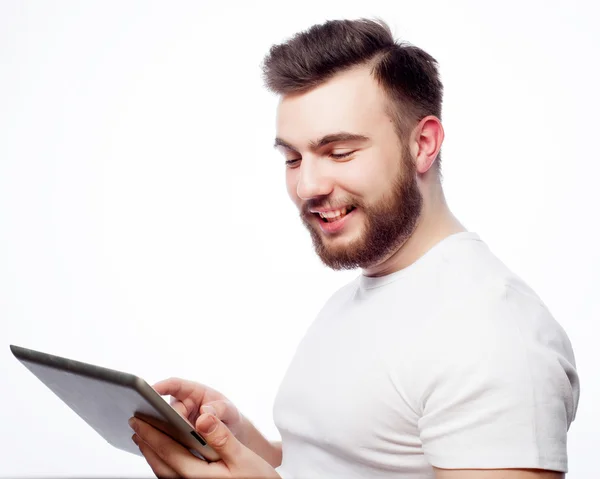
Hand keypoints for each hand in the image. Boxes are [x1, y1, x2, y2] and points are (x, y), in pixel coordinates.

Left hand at [129, 413, 280, 478]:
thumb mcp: (243, 457)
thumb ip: (221, 438)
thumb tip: (203, 419)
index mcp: (199, 475)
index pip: (168, 451)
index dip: (151, 434)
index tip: (139, 420)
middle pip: (160, 462)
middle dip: (146, 442)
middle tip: (135, 423)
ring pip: (164, 471)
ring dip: (152, 453)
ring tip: (144, 437)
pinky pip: (173, 475)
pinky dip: (164, 462)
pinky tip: (165, 454)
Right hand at [153, 377, 247, 442]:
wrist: (232, 435)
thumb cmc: (229, 417)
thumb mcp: (230, 411)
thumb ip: (220, 409)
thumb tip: (205, 413)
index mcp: (194, 392)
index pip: (175, 385)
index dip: (162, 387)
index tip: (151, 391)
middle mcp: (182, 404)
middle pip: (168, 410)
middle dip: (170, 420)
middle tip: (181, 431)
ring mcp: (177, 421)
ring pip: (166, 426)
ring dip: (169, 434)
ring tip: (180, 444)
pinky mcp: (176, 436)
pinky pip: (169, 439)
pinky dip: (170, 445)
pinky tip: (175, 453)